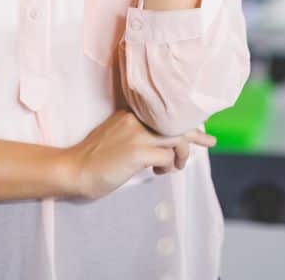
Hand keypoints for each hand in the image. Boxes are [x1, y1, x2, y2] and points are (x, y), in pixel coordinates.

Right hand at [68, 111, 215, 199]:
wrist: (74, 169)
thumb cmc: (94, 158)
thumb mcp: (115, 136)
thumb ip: (135, 133)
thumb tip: (162, 143)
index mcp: (128, 113)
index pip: (163, 111)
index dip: (183, 119)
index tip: (197, 126)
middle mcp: (134, 119)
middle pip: (176, 122)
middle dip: (195, 134)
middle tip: (210, 141)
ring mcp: (136, 135)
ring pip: (177, 138)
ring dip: (183, 154)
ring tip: (178, 166)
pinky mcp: (138, 152)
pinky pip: (168, 156)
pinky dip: (169, 166)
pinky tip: (159, 172)